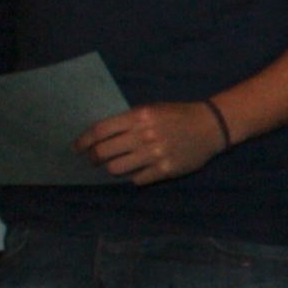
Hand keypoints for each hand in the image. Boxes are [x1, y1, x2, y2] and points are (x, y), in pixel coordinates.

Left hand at [77, 101, 226, 185]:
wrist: (210, 126)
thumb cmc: (178, 114)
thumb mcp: (152, 109)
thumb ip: (128, 121)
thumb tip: (102, 137)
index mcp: (139, 117)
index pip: (101, 131)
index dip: (84, 140)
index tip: (77, 147)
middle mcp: (144, 136)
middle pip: (104, 153)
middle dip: (94, 158)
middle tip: (94, 159)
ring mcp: (154, 155)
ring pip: (117, 169)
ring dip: (112, 168)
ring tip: (116, 165)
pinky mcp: (164, 170)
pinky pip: (136, 179)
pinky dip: (134, 175)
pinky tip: (138, 170)